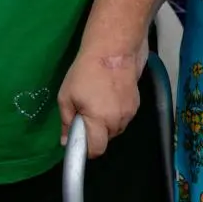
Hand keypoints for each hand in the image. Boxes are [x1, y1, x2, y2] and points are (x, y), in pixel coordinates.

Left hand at [56, 40, 146, 158]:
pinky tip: (110, 97)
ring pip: (116, 129)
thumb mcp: (66, 96)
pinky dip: (116, 114)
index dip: (87, 150)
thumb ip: (66, 121)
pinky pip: (123, 118)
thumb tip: (65, 141)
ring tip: (99, 102)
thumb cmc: (85, 72)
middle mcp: (117, 121)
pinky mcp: (137, 104)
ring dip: (107, 124)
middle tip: (86, 114)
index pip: (96, 149)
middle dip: (96, 133)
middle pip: (106, 139)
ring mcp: (129, 113)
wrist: (113, 51)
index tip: (80, 141)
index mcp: (99, 120)